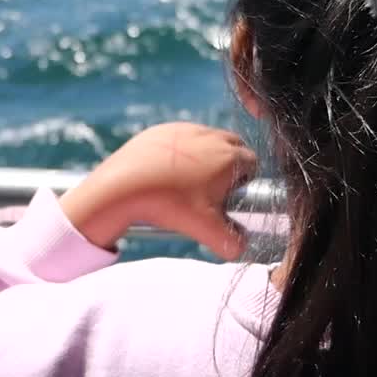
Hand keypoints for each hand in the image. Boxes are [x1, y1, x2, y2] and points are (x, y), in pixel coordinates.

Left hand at [59, 123, 258, 258]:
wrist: (123, 186)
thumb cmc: (169, 205)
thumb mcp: (205, 228)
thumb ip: (231, 242)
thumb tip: (241, 247)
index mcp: (230, 157)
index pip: (253, 164)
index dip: (244, 182)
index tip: (228, 197)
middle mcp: (212, 136)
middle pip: (234, 148)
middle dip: (228, 167)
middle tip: (210, 191)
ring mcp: (187, 129)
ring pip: (209, 140)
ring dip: (206, 157)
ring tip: (187, 183)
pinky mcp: (164, 129)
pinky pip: (183, 137)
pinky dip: (182, 151)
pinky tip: (167, 172)